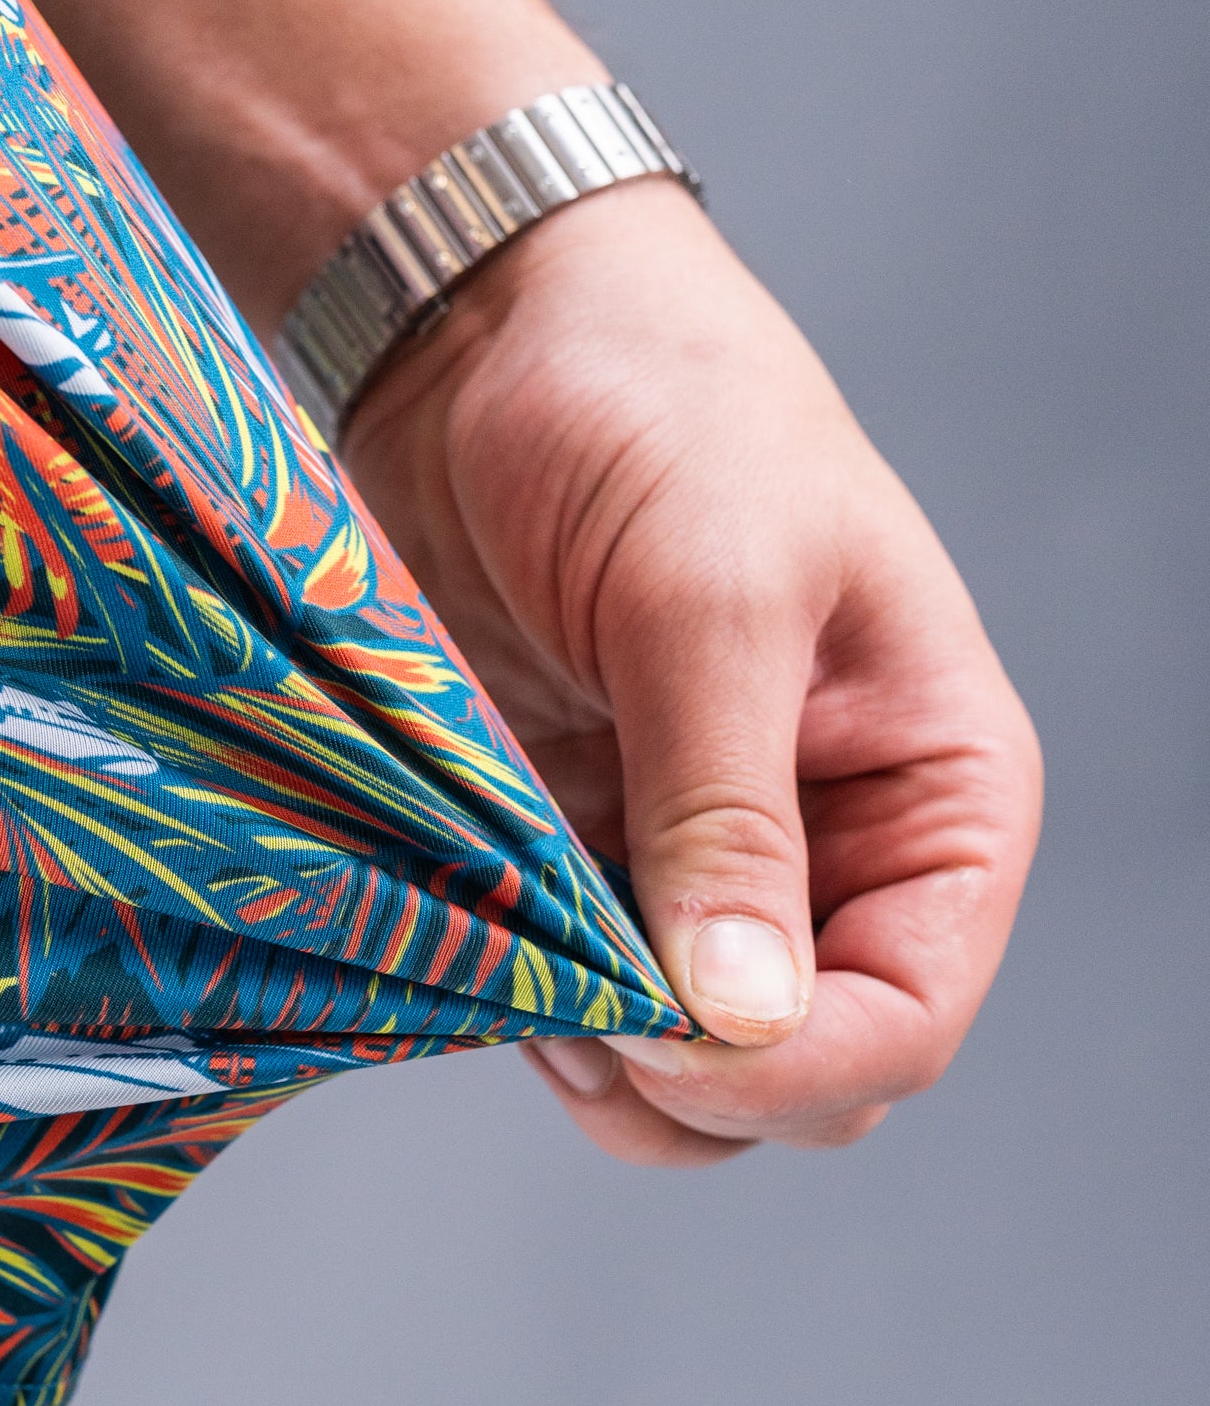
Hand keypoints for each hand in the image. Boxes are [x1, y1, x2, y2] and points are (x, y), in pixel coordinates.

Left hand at [341, 179, 1041, 1165]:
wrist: (490, 327)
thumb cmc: (652, 405)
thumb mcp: (712, 596)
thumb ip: (728, 811)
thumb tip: (741, 1016)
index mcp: (929, 785)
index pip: (911, 1012)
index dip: (797, 1067)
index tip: (668, 1043)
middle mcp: (827, 842)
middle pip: (798, 1067)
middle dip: (696, 1078)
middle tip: (577, 1014)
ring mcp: (691, 853)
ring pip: (678, 1053)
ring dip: (601, 1060)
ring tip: (520, 982)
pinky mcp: (574, 840)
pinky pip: (569, 984)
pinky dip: (525, 1000)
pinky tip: (475, 951)